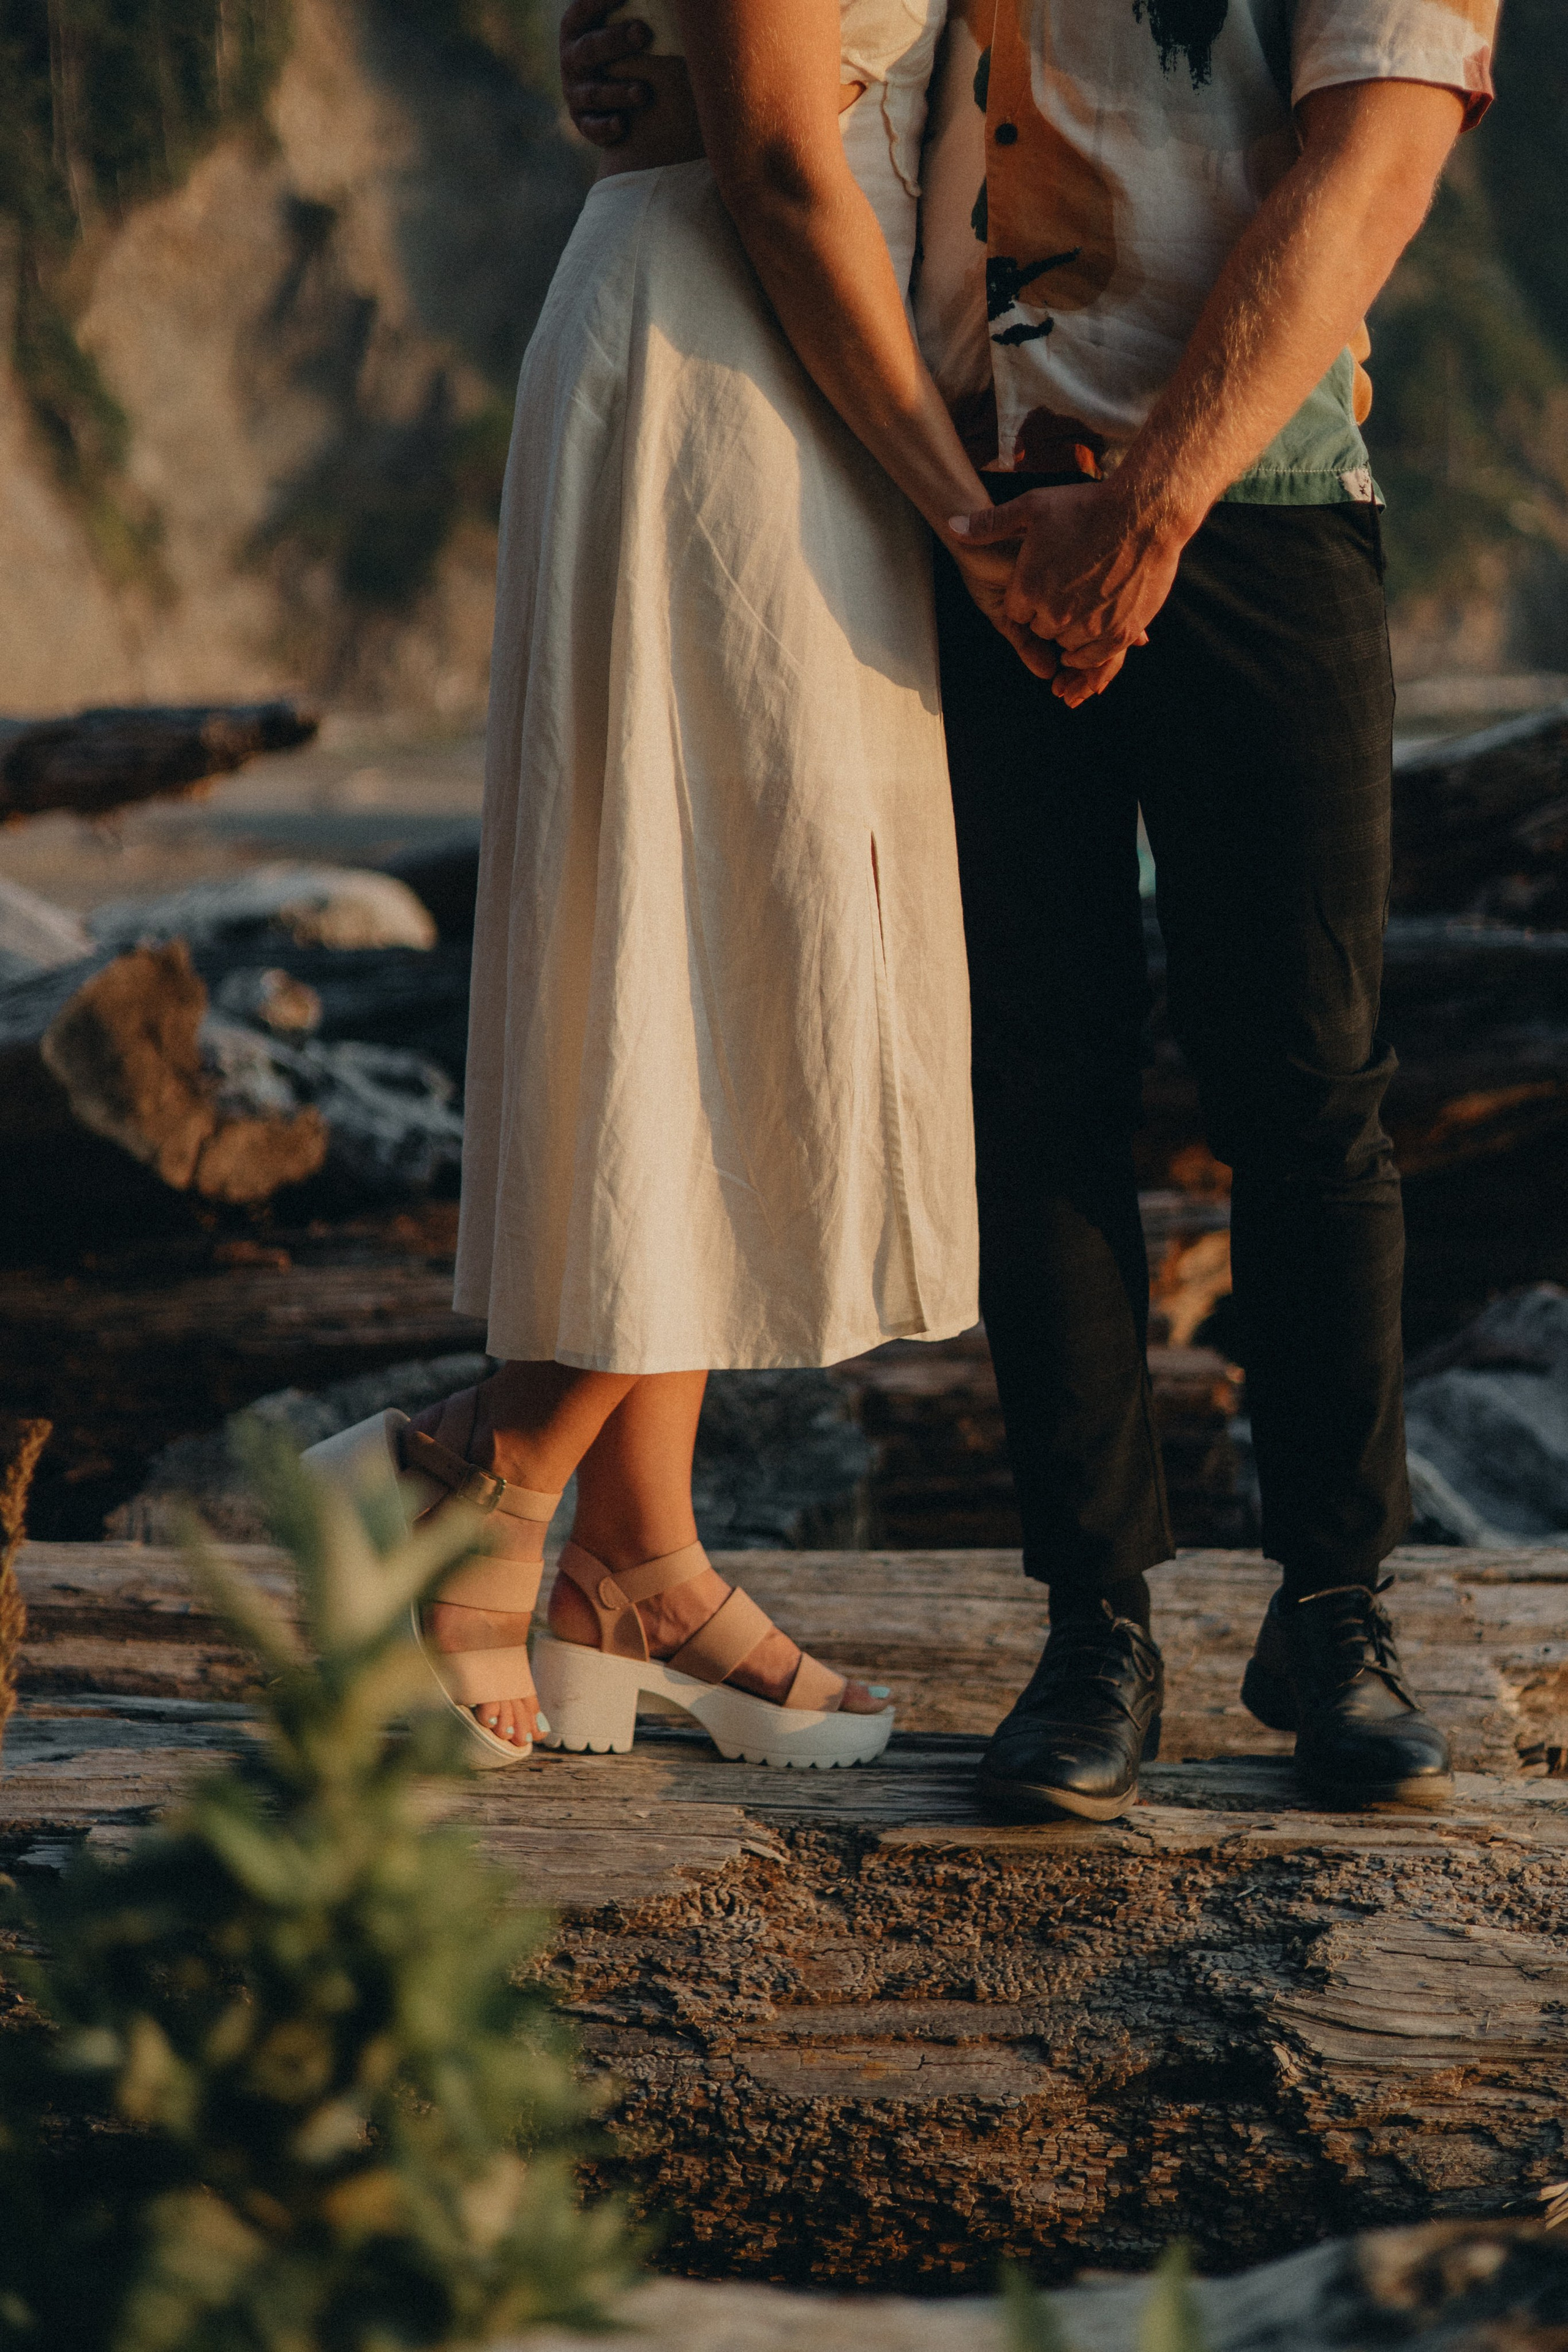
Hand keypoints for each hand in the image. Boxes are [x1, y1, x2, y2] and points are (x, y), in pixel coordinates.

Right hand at [560, 0, 653, 146]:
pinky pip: (592, 127)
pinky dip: (606, 127)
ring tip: (643, 93)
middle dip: (615, 41)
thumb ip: (631, 18)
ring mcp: (576, 93)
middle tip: (643, 32)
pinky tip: (621, 124)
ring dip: (618, 92)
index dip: (599, 3)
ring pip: (594, 93)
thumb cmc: (625, 50)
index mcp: (576, 30)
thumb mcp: (620, 28)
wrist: (614, 97)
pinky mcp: (584, 123)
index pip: (582, 12)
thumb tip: (656, 1)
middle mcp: (572, 60)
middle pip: (590, 49)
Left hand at [952, 480, 1183, 675]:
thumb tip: (951, 526)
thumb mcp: (1034, 507)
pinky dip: (1095, 647)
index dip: (1029, 598)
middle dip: (1050, 615)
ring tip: (1086, 603)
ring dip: (1074, 632)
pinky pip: (1097, 655)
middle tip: (1068, 589)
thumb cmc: (1088, 506)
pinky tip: (1097, 627)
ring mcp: (1089, 625)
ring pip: (1070, 646)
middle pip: (1043, 630)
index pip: (1017, 612)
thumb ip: (990, 523)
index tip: (1044, 582)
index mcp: (1030, 587)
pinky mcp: (1120, 633)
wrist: (1145, 511)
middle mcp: (1056, 612)